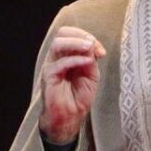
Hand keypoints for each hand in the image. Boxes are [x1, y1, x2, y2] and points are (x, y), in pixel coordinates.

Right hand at [39, 26, 106, 143]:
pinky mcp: (48, 76)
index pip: (72, 35)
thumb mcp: (91, 75)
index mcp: (66, 55)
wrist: (70, 117)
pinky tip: (87, 63)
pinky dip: (76, 59)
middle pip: (63, 33)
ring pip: (58, 43)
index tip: (101, 51)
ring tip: (89, 47)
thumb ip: (91, 59)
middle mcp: (57, 57)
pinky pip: (60, 63)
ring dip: (76, 42)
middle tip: (93, 45)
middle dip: (81, 35)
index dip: (88, 37)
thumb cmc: (78, 97)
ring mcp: (51, 65)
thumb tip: (92, 45)